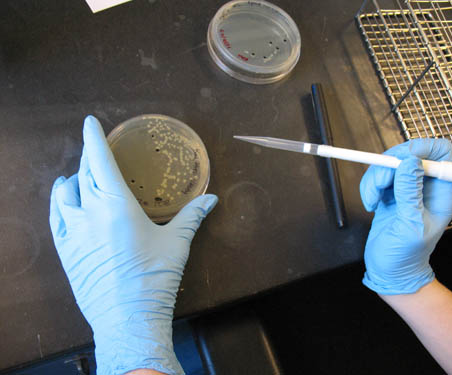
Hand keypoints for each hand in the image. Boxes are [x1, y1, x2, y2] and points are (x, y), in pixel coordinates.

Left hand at [49, 116, 217, 374]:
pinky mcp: (65, 252)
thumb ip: (192, 216)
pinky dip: (59, 203)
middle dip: (88, 157)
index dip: (94, 138)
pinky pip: (55, 218)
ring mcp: (73, 233)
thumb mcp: (177, 243)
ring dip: (72, 179)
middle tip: (94, 149)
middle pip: (83, 174)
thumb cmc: (154, 277)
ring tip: (78, 176)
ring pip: (64, 194)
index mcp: (117, 205)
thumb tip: (212, 198)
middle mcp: (89, 213)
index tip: (90, 122)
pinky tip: (65, 202)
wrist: (128, 318)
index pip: (100, 161)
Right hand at [359, 139, 451, 294]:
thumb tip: (409, 163)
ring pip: (388, 165)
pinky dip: (369, 186)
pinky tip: (371, 203)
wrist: (389, 270)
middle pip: (408, 154)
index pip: (439, 153)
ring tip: (372, 201)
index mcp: (441, 192)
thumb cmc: (405, 256)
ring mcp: (407, 188)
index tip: (400, 160)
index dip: (421, 149)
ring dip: (374, 179)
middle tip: (379, 186)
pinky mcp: (390, 192)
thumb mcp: (410, 225)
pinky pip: (377, 176)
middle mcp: (426, 186)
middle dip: (388, 166)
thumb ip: (410, 193)